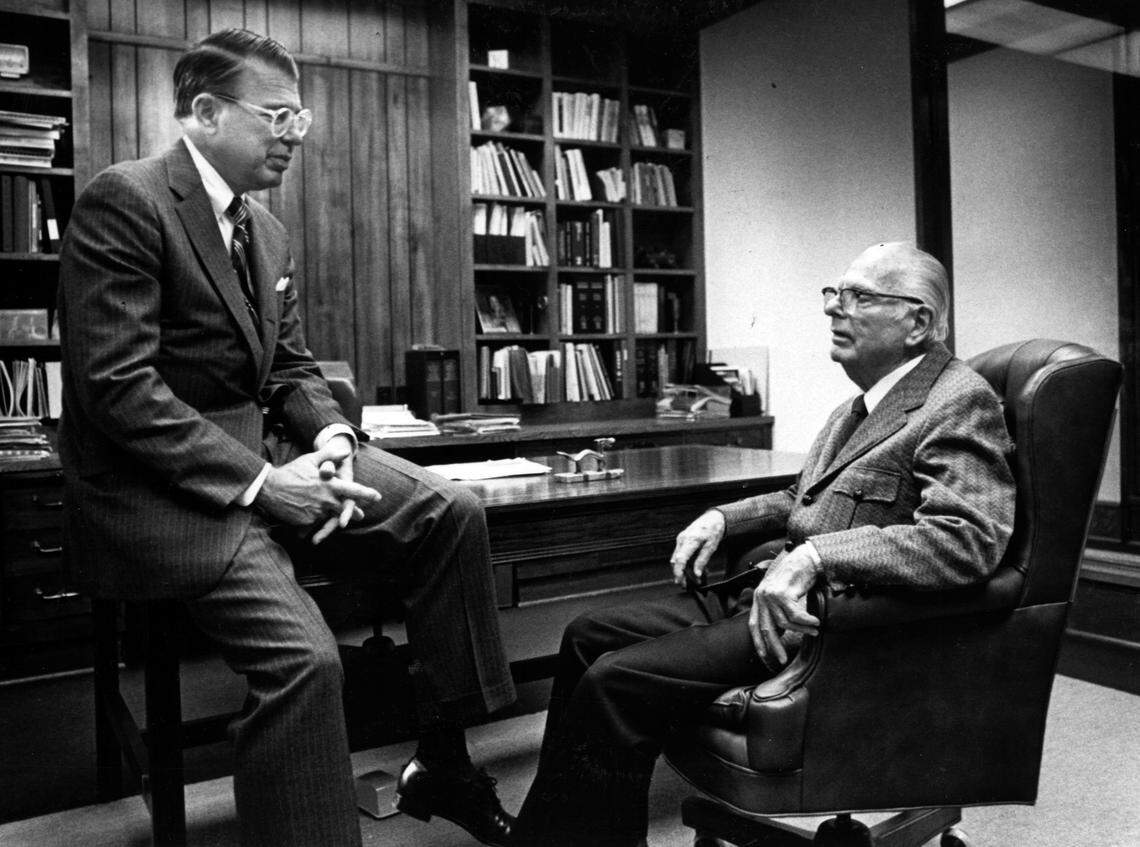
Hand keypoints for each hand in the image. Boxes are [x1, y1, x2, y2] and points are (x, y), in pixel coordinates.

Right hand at [254, 439, 380, 535]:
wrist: (269, 488)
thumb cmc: (291, 472)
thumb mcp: (310, 460)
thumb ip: (329, 456)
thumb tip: (345, 452)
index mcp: (328, 485)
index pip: (352, 490)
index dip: (366, 493)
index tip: (377, 496)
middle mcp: (325, 500)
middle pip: (345, 508)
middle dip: (353, 512)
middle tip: (361, 515)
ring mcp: (316, 512)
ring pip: (330, 516)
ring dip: (334, 518)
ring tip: (338, 520)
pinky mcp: (307, 521)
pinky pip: (315, 522)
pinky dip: (316, 521)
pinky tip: (312, 519)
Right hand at [670, 509, 725, 584]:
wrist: (713, 518)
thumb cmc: (714, 531)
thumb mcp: (711, 547)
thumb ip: (702, 561)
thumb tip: (697, 574)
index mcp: (690, 540)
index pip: (680, 559)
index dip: (678, 572)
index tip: (680, 581)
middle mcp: (682, 539)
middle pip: (675, 560)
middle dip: (679, 574)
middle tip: (686, 585)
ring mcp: (680, 539)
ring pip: (676, 558)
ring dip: (681, 569)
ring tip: (690, 579)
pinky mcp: (681, 540)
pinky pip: (679, 553)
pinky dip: (683, 562)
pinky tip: (691, 568)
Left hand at [748, 545, 821, 667]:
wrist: (804, 559)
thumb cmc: (796, 577)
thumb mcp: (780, 593)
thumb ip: (776, 609)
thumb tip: (781, 631)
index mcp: (758, 598)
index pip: (753, 624)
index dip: (757, 641)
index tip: (764, 655)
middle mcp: (761, 597)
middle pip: (766, 628)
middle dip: (774, 646)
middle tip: (782, 659)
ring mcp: (770, 595)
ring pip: (784, 622)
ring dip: (801, 630)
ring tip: (814, 631)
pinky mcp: (782, 593)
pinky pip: (795, 615)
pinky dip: (807, 621)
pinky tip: (816, 621)